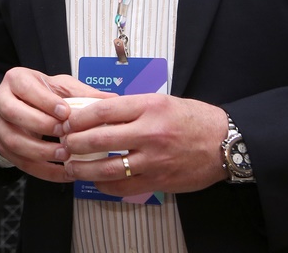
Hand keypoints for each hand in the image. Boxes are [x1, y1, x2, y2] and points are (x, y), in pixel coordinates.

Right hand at [0, 68, 115, 182]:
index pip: (26, 89)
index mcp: (15, 80)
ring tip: (65, 156)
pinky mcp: (2, 147)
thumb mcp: (60, 87)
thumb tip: (112, 99)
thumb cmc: (41, 93)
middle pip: (14, 113)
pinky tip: (62, 172)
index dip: (46, 102)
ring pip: (13, 141)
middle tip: (66, 134)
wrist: (19, 105)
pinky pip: (20, 162)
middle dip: (41, 125)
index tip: (66, 113)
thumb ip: (83, 93)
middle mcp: (1, 101)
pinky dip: (42, 170)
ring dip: (40, 151)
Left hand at [57, 94, 228, 195]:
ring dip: (84, 168)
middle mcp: (150, 132)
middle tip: (63, 143)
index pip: (103, 110)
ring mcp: (154, 159)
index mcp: (149, 106)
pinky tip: (95, 180)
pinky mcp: (158, 180)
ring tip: (71, 166)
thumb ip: (130, 107)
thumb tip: (96, 111)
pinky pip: (123, 186)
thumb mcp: (161, 101)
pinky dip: (104, 184)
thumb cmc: (193, 119)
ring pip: (108, 166)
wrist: (224, 143)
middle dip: (74, 142)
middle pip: (100, 138)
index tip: (66, 121)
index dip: (78, 117)